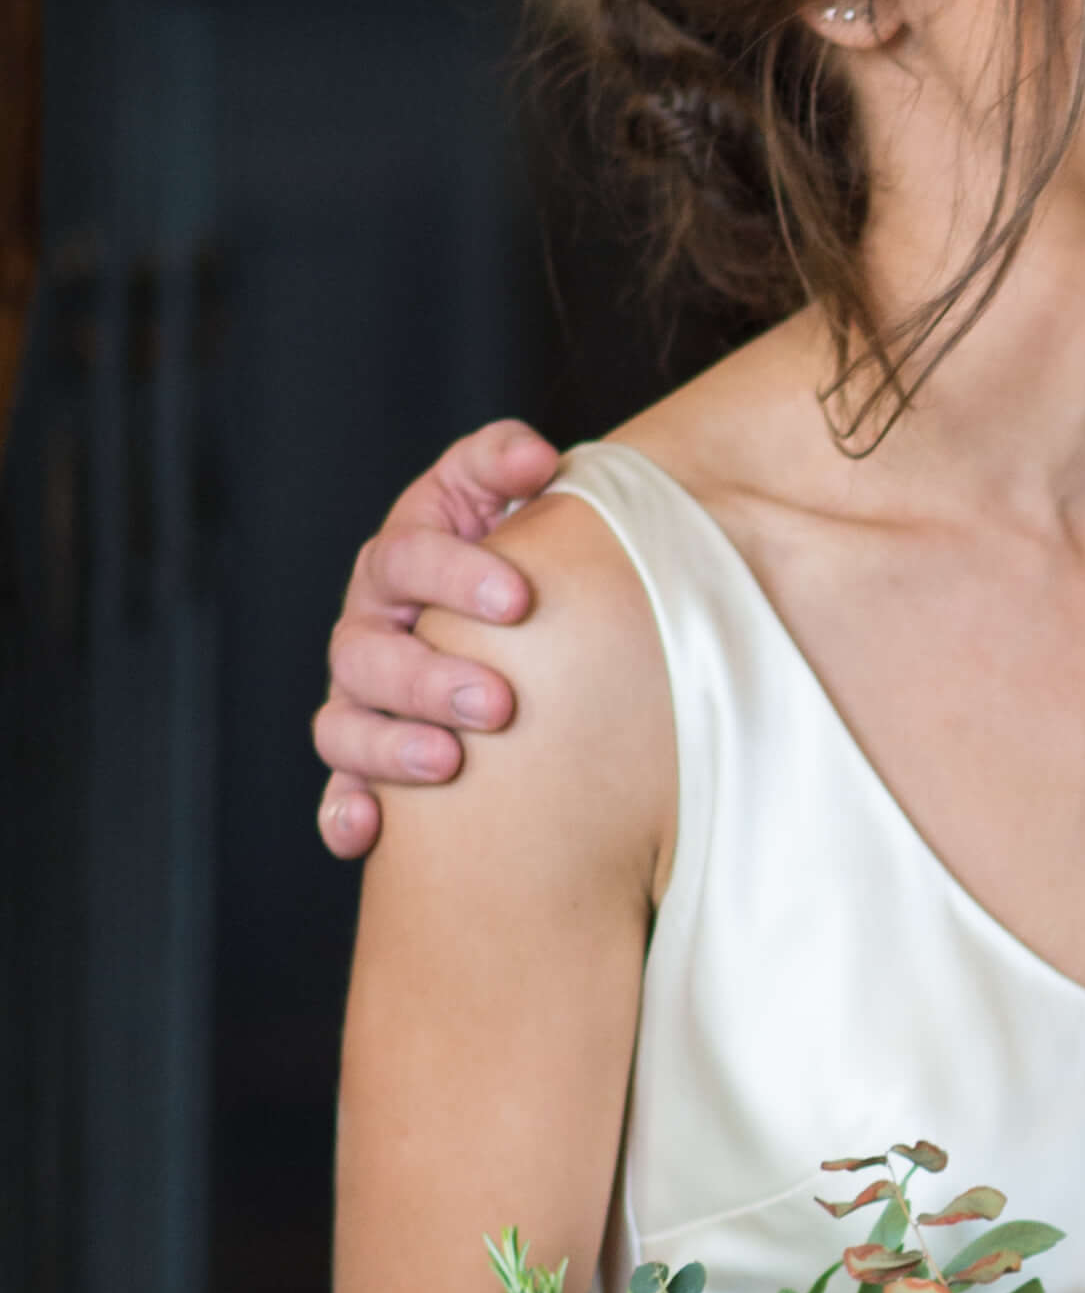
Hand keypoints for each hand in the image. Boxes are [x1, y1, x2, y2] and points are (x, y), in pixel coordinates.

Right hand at [311, 418, 565, 856]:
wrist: (511, 612)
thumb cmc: (511, 548)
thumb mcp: (503, 493)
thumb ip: (506, 463)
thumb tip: (537, 458)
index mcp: (401, 559)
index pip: (410, 558)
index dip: (457, 575)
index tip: (519, 599)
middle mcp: (369, 627)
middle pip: (369, 653)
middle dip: (429, 678)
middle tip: (496, 703)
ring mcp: (360, 696)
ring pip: (344, 724)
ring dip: (390, 748)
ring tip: (447, 764)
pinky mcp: (364, 758)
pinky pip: (340, 788)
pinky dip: (344, 814)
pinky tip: (364, 835)